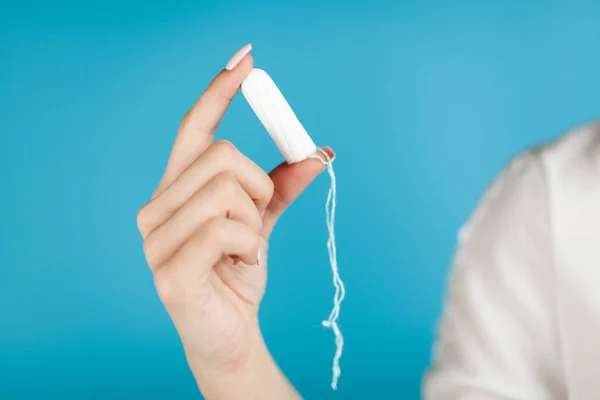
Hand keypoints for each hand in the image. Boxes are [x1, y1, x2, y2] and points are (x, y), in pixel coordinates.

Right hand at [136, 46, 333, 398]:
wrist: (231, 332)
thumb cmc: (238, 272)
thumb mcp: (262, 220)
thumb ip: (281, 186)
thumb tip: (316, 153)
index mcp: (175, 189)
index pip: (193, 129)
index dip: (218, 92)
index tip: (247, 60)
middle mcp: (156, 207)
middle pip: (221, 155)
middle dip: (259, 185)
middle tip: (258, 219)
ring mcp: (156, 240)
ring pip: (226, 190)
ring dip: (254, 219)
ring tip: (246, 248)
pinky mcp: (170, 272)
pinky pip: (227, 228)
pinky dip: (251, 245)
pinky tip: (243, 265)